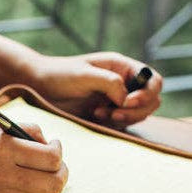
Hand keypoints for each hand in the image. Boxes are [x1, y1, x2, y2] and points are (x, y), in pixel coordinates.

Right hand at [0, 120, 67, 192]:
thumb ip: (22, 132)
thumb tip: (48, 143)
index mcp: (2, 146)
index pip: (51, 157)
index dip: (59, 152)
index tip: (53, 145)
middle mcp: (1, 172)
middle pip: (54, 184)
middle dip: (60, 174)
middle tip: (54, 164)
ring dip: (42, 182)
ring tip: (32, 169)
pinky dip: (22, 189)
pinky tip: (11, 178)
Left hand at [28, 51, 162, 125]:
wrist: (39, 87)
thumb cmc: (60, 74)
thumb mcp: (85, 74)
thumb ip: (110, 83)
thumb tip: (127, 98)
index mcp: (122, 67)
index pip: (152, 80)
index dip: (146, 93)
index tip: (127, 101)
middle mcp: (124, 83)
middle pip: (151, 101)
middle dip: (136, 110)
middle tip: (113, 113)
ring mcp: (117, 100)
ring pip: (138, 115)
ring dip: (124, 118)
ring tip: (99, 114)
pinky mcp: (107, 115)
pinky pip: (123, 124)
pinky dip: (114, 124)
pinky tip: (95, 117)